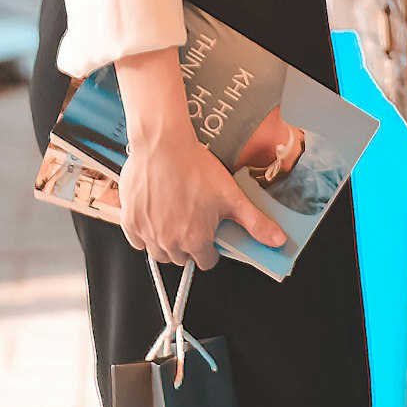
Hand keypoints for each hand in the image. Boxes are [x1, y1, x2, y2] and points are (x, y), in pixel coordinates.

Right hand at [117, 126, 287, 270]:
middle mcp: (170, 242)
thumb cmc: (195, 167)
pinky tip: (154, 216)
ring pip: (159, 253)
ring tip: (174, 218)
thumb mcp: (232, 195)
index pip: (207, 262)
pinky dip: (144, 234)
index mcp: (196, 239)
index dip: (211, 247)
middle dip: (189, 245)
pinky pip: (137, 241)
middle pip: (182, 259)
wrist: (163, 144)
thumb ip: (255, 223)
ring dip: (167, 243)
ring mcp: (147, 233)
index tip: (209, 232)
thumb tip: (277, 240)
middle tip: (192, 220)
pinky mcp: (130, 221)